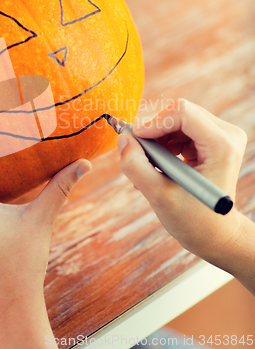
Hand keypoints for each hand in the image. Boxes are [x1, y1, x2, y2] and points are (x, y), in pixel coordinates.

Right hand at [117, 99, 246, 262]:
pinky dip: (163, 143)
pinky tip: (158, 165)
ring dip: (157, 139)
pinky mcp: (212, 140)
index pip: (183, 112)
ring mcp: (221, 136)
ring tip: (148, 166)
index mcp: (221, 146)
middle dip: (154, 131)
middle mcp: (226, 135)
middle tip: (138, 155)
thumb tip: (123, 139)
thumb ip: (136, 166)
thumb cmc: (194, 221)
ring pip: (176, 119)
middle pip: (179, 113)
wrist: (216, 235)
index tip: (135, 140)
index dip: (154, 122)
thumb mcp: (159, 196)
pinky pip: (179, 128)